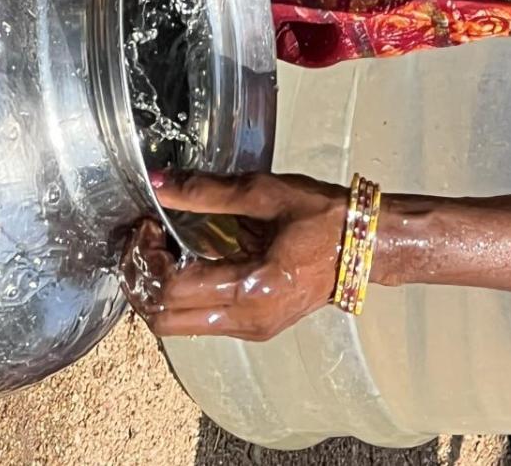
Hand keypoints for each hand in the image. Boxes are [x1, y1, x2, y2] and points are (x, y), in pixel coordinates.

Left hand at [120, 172, 347, 340]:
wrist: (368, 247)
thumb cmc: (323, 217)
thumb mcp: (264, 194)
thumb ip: (206, 192)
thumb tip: (157, 182)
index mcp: (251, 289)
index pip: (172, 290)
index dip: (148, 257)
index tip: (149, 224)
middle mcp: (247, 320)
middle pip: (165, 321)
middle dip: (143, 280)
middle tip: (146, 240)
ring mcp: (251, 329)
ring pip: (179, 326)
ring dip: (158, 290)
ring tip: (162, 247)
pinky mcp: (254, 327)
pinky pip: (200, 321)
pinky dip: (180, 296)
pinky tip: (186, 260)